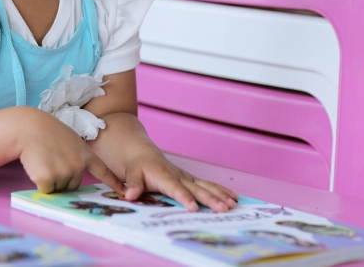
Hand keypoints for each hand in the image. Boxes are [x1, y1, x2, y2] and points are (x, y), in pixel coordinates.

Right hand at [18, 108, 124, 193]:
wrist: (29, 127)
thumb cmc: (45, 131)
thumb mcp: (69, 140)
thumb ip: (76, 156)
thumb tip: (73, 175)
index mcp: (85, 154)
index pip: (103, 171)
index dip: (113, 183)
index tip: (124, 192)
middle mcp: (78, 165)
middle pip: (73, 185)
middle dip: (62, 178)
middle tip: (51, 160)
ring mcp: (65, 172)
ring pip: (59, 188)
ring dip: (50, 179)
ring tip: (43, 159)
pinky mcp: (49, 179)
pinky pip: (46, 189)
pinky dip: (40, 181)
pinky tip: (37, 165)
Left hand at [122, 146, 237, 212]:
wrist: (142, 153)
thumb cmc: (137, 166)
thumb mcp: (131, 174)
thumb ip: (133, 185)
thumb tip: (129, 196)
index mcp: (164, 177)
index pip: (176, 189)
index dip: (185, 198)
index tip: (194, 208)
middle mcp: (179, 176)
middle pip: (197, 189)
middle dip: (211, 199)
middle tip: (223, 209)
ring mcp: (187, 177)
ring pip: (206, 186)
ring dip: (220, 195)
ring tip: (233, 204)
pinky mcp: (191, 179)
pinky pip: (208, 185)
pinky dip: (221, 190)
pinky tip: (234, 197)